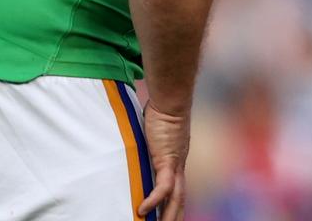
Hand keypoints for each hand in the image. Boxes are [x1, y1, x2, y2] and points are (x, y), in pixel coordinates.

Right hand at [139, 101, 189, 220]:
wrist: (170, 101)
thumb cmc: (160, 112)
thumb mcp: (151, 135)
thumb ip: (145, 145)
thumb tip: (132, 145)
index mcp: (175, 161)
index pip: (176, 189)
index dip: (174, 204)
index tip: (169, 216)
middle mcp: (178, 166)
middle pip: (179, 198)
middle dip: (174, 215)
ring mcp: (175, 164)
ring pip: (174, 197)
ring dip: (167, 215)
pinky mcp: (167, 160)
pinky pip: (162, 186)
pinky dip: (154, 200)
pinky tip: (142, 210)